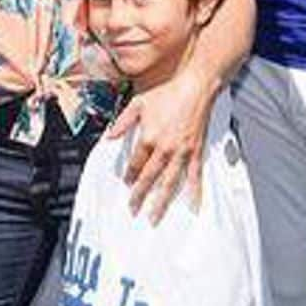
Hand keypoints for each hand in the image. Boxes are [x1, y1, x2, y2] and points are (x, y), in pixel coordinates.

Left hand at [108, 64, 217, 224]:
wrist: (194, 87)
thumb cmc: (167, 93)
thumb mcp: (138, 103)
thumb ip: (122, 122)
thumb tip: (109, 136)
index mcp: (148, 137)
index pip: (136, 164)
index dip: (129, 176)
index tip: (126, 184)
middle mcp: (164, 148)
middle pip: (149, 178)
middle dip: (140, 196)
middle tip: (133, 210)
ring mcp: (181, 152)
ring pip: (169, 182)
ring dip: (161, 202)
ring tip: (155, 217)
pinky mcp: (195, 151)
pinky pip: (194, 175)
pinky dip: (194, 192)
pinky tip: (193, 206)